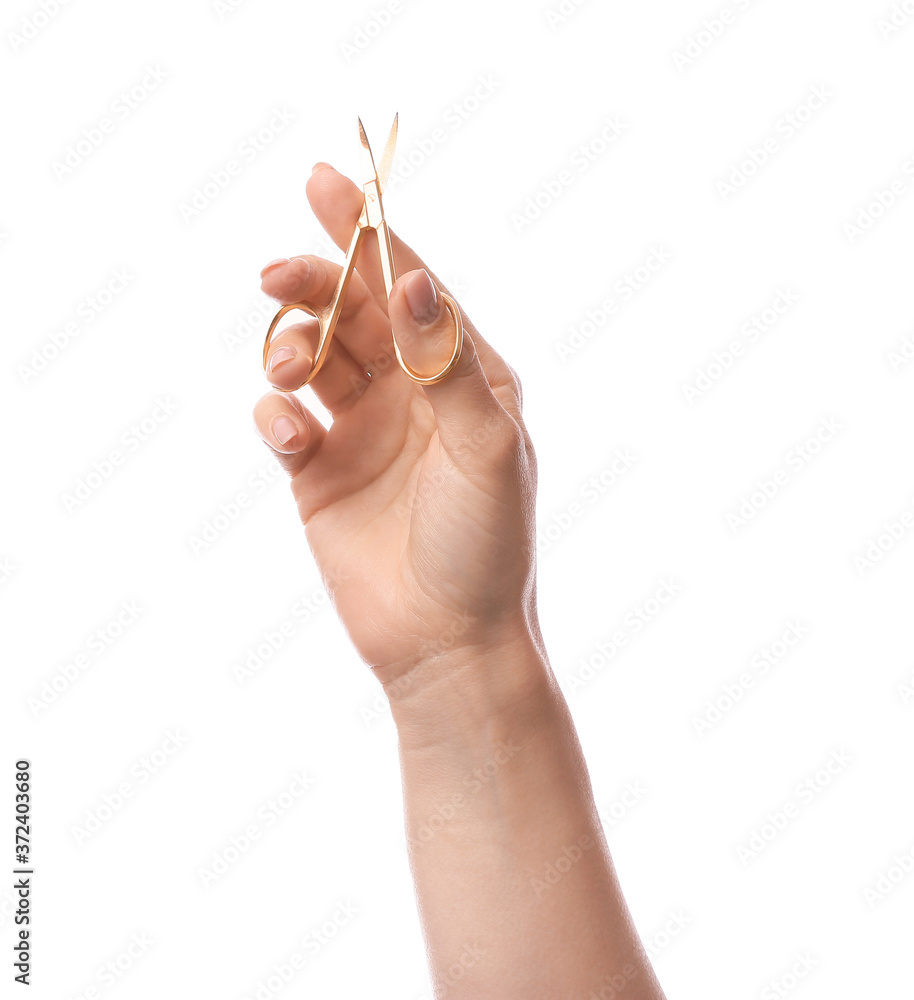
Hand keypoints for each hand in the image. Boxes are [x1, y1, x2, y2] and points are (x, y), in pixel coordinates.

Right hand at [254, 163, 538, 691]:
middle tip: (277, 274)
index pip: (411, 286)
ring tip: (290, 369)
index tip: (325, 180)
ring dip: (290, 344)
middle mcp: (412, 393)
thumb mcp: (483, 448)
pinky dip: (276, 414)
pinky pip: (285, 417)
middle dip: (314, 281)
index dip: (369, 231)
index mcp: (463, 376)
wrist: (446, 643)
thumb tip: (412, 277)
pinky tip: (291, 437)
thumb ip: (445, 364)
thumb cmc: (484, 546)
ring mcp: (364, 430)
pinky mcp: (320, 471)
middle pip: (352, 309)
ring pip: (312, 354)